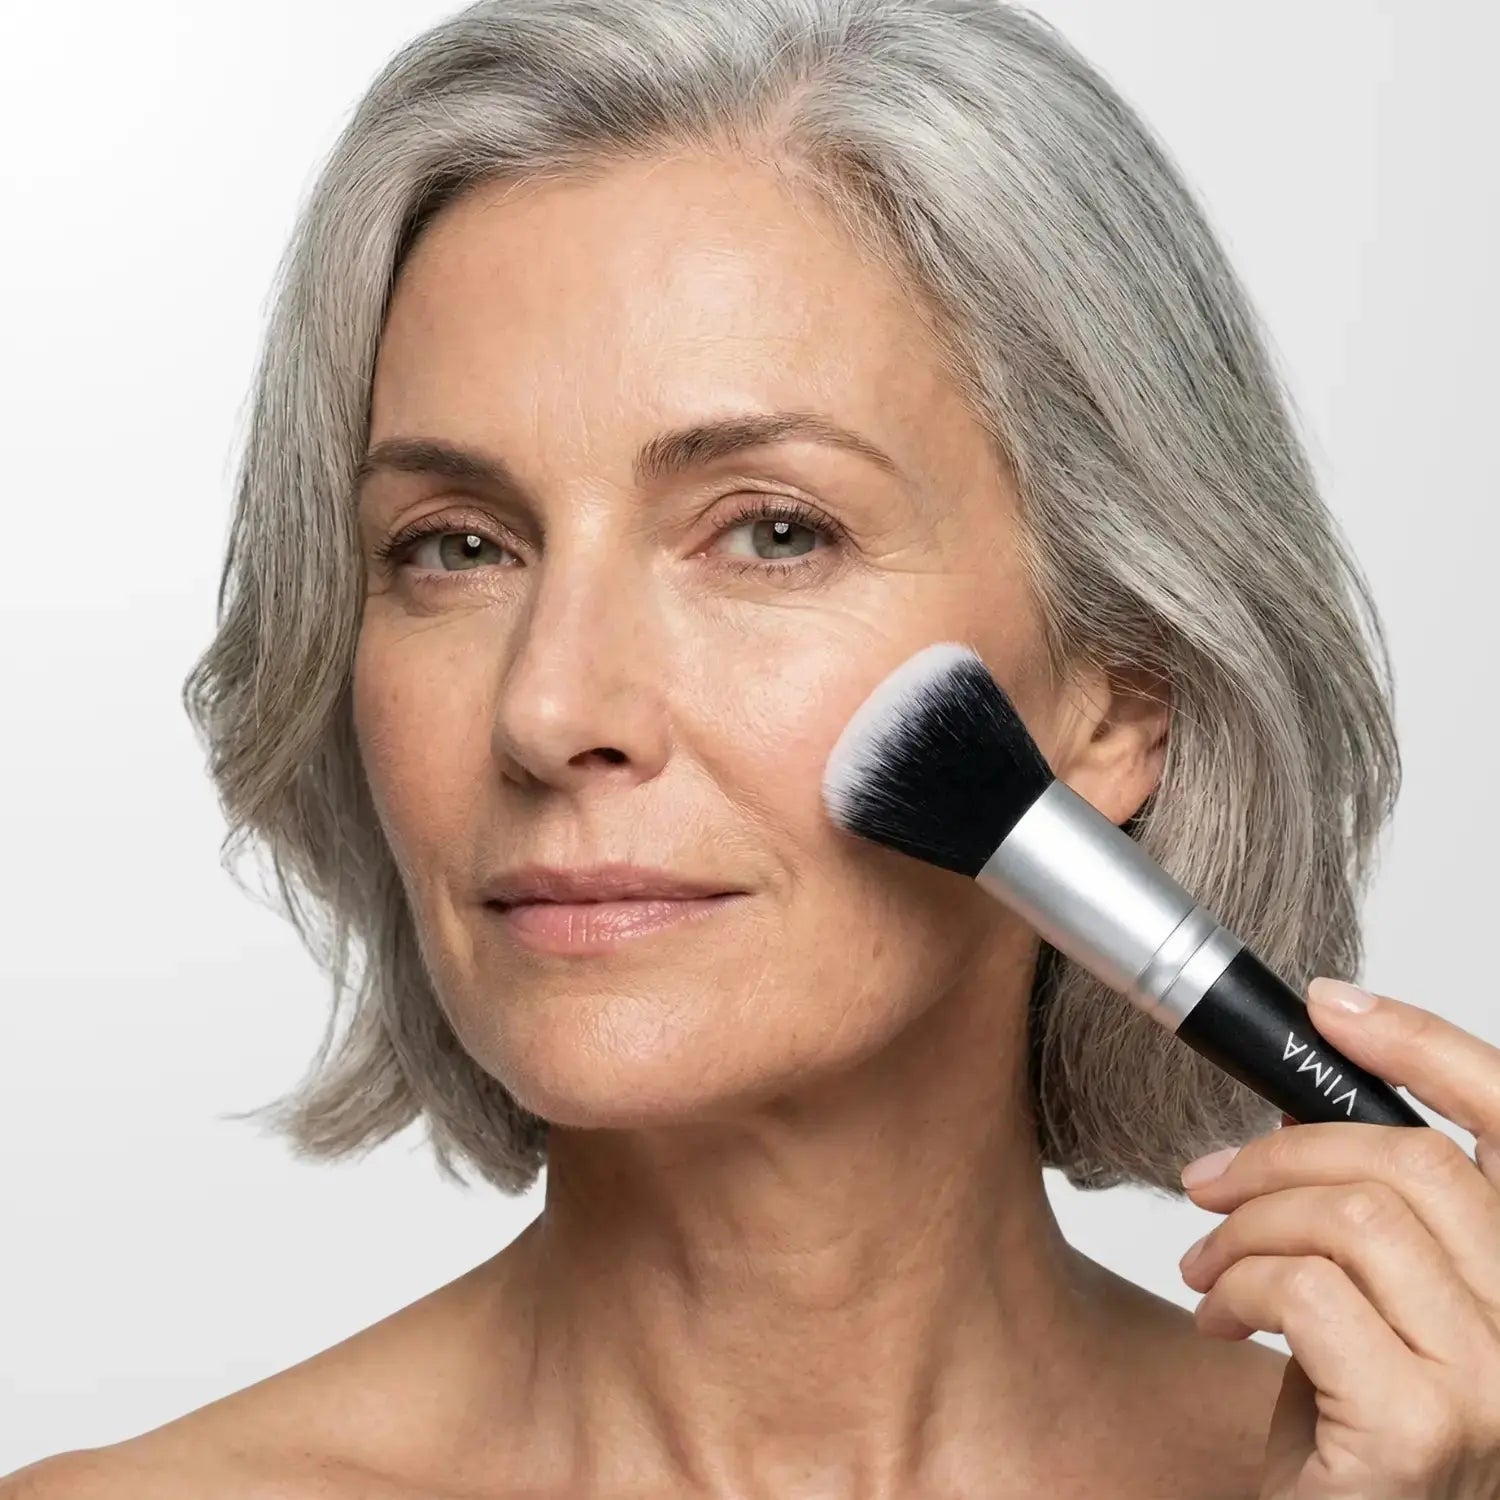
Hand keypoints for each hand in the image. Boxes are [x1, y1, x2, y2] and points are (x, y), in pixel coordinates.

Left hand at [1176, 977, 1499, 1498]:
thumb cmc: (1348, 1445)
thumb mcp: (1375, 1312)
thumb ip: (1374, 1225)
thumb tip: (1307, 1115)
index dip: (1429, 1048)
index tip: (1334, 1008)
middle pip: (1417, 1162)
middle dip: (1285, 1153)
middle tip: (1209, 1186)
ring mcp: (1496, 1386)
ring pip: (1354, 1216)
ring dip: (1248, 1227)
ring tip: (1208, 1272)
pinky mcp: (1420, 1426)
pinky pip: (1308, 1288)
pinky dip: (1239, 1284)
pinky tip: (1220, 1316)